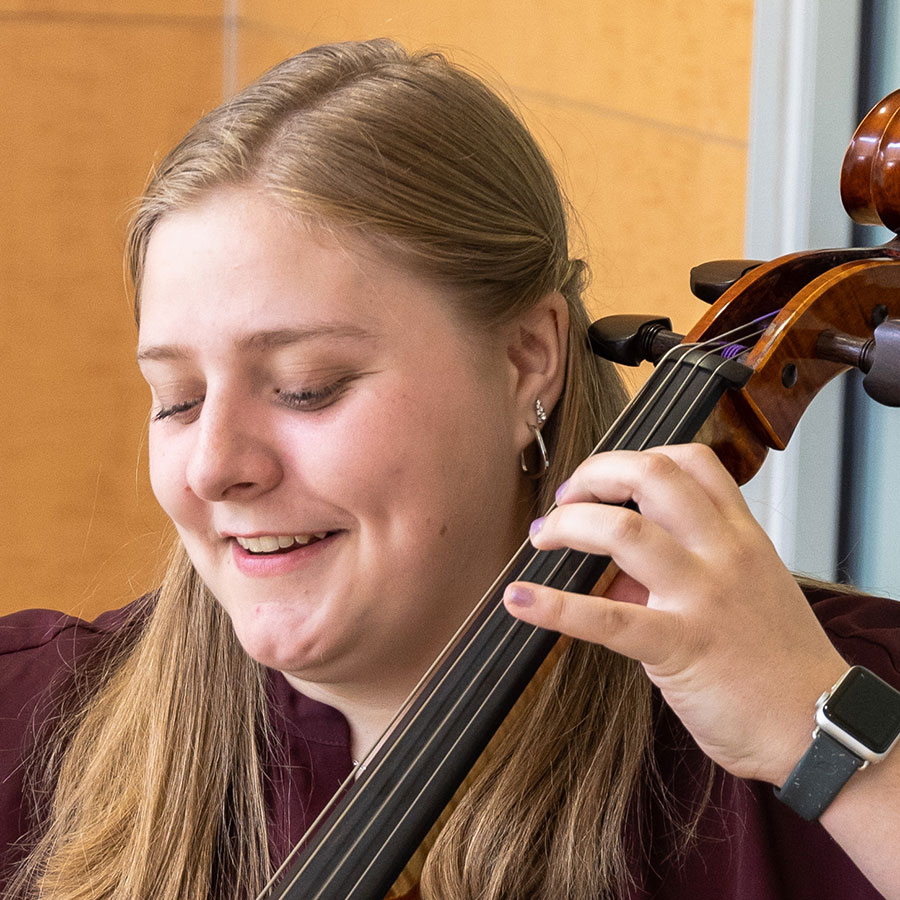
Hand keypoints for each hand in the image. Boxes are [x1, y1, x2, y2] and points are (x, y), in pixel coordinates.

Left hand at [503, 443, 846, 784]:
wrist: (818, 727)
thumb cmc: (779, 661)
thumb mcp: (747, 590)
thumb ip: (685, 565)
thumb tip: (614, 567)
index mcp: (740, 535)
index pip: (691, 461)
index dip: (636, 457)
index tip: (604, 479)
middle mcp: (723, 553)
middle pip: (652, 475)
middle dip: (594, 474)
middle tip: (565, 498)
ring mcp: (702, 596)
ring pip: (623, 530)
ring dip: (568, 526)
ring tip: (542, 537)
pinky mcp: (680, 646)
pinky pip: (607, 618)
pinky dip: (554, 605)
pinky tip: (521, 599)